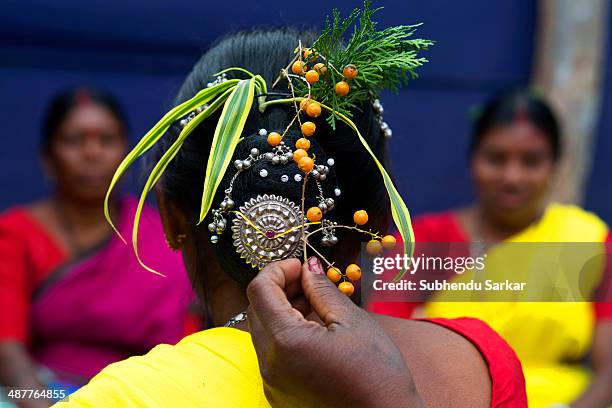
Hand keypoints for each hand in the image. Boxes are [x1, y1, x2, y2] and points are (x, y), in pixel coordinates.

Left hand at [246, 257, 421, 407]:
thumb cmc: (376, 375)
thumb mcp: (352, 322)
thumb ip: (323, 290)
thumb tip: (309, 268)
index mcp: (285, 342)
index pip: (260, 290)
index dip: (278, 269)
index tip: (300, 265)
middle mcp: (270, 365)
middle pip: (257, 309)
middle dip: (280, 288)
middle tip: (309, 281)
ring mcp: (273, 383)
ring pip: (264, 331)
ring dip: (283, 310)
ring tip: (317, 305)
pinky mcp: (280, 394)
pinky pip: (272, 354)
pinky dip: (286, 334)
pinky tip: (315, 330)